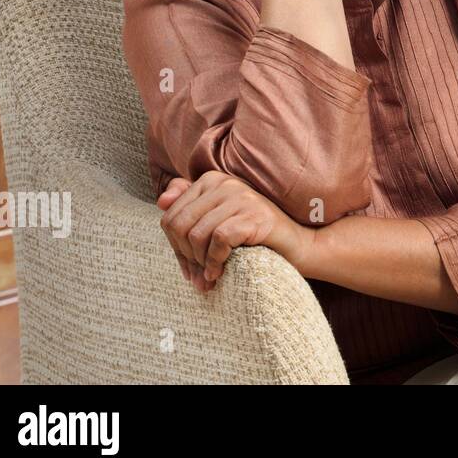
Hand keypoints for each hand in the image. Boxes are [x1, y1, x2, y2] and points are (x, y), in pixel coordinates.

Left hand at [157, 171, 314, 292]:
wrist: (297, 246)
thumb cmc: (254, 236)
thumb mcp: (217, 222)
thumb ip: (189, 209)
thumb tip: (161, 201)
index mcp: (211, 181)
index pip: (171, 216)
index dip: (174, 248)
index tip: (189, 267)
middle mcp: (225, 183)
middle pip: (179, 226)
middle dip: (185, 257)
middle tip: (198, 277)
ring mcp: (242, 197)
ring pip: (197, 235)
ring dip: (200, 263)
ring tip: (210, 277)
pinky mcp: (254, 215)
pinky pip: (219, 240)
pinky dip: (215, 262)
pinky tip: (220, 272)